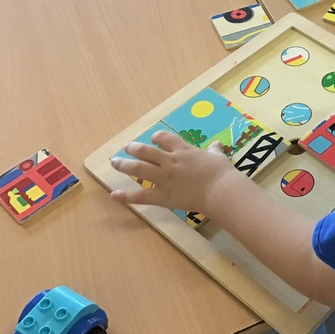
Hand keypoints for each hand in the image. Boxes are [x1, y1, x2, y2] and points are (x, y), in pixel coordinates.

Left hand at [110, 131, 236, 213]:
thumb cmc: (220, 172)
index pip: (164, 138)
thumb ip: (215, 150)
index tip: (154, 138)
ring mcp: (163, 178)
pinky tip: (113, 195)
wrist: (219, 190)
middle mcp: (169, 162)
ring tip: (115, 162)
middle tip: (127, 148)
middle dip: (134, 149)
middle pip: (146, 151)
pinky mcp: (162, 196)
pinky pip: (140, 196)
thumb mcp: (218, 157)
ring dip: (124, 165)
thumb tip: (218, 144)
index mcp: (183, 151)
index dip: (157, 137)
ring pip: (138, 168)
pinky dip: (125, 196)